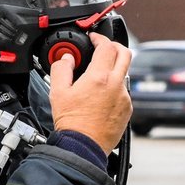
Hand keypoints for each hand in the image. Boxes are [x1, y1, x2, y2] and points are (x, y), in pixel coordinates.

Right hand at [50, 34, 132, 153]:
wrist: (84, 147)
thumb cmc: (72, 123)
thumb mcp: (58, 92)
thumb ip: (61, 69)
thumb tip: (66, 58)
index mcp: (99, 78)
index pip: (107, 46)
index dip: (99, 38)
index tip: (94, 39)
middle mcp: (116, 85)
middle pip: (126, 53)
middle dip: (114, 46)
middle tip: (103, 48)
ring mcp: (124, 98)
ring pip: (125, 73)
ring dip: (114, 68)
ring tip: (99, 74)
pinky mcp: (127, 109)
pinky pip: (124, 91)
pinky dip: (115, 86)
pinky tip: (102, 94)